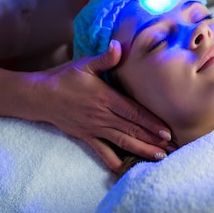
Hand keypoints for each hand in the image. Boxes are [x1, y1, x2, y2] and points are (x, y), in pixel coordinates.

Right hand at [36, 40, 172, 171]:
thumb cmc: (65, 78)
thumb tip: (119, 45)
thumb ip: (105, 58)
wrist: (41, 96)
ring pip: (122, 142)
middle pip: (132, 130)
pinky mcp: (86, 136)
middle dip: (153, 140)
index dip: (151, 123)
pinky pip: (101, 151)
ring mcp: (94, 128)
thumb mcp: (85, 64)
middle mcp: (102, 115)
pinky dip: (113, 160)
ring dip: (141, 150)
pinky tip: (124, 167)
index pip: (133, 113)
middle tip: (172, 148)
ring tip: (159, 157)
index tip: (166, 131)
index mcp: (106, 98)